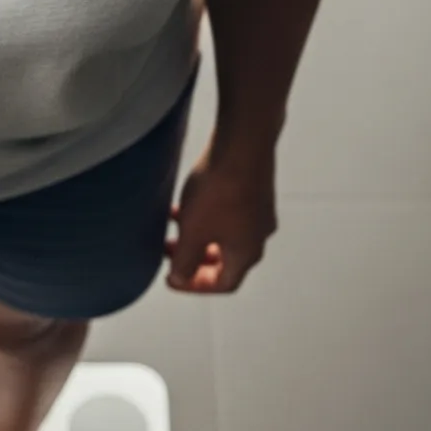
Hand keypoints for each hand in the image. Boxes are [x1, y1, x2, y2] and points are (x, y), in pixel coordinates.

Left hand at [165, 146, 276, 292]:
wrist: (243, 144)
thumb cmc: (218, 192)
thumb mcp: (193, 232)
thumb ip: (185, 262)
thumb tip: (180, 278)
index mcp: (247, 253)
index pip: (224, 283)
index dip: (195, 286)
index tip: (171, 278)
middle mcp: (259, 236)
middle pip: (226, 260)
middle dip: (195, 259)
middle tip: (170, 252)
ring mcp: (260, 212)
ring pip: (225, 235)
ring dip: (200, 236)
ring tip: (173, 226)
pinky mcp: (255, 189)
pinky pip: (229, 213)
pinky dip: (208, 216)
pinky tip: (186, 201)